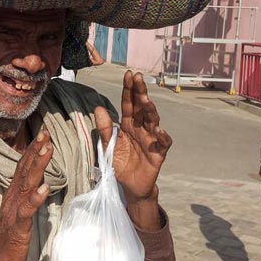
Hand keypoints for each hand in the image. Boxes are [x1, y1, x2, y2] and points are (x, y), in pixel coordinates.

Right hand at [0, 130, 52, 260]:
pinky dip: (35, 199)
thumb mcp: (20, 212)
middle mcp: (13, 198)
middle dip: (36, 150)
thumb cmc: (10, 238)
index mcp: (14, 194)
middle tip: (45, 132)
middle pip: (24, 170)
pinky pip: (27, 211)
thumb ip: (27, 195)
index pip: (23, 167)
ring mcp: (14, 211)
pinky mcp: (18, 226)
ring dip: (37, 167)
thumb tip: (40, 181)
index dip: (33, 150)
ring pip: (26, 185)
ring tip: (47, 151)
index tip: (43, 133)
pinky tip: (44, 188)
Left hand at [94, 70, 171, 203]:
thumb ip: (104, 129)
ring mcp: (151, 139)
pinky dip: (162, 137)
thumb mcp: (108, 146)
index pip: (129, 103)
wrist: (129, 186)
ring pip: (152, 121)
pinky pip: (163, 143)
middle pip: (141, 108)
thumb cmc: (120, 164)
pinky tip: (159, 131)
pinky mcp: (158, 153)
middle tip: (138, 78)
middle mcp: (141, 128)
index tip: (129, 74)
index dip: (129, 89)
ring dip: (150, 110)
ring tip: (145, 101)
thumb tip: (98, 108)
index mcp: (128, 125)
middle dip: (140, 92)